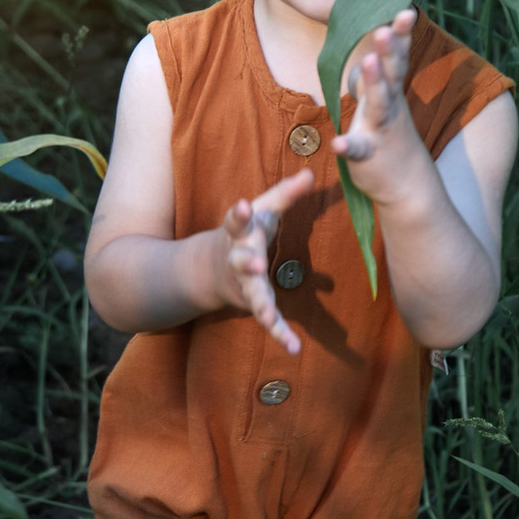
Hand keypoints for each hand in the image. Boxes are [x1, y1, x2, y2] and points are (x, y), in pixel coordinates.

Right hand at [214, 167, 313, 353]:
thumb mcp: (262, 210)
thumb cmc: (244, 231)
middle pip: (239, 260)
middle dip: (246, 261)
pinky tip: (294, 347)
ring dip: (261, 306)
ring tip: (269, 319)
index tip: (239, 205)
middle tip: (255, 262)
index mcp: (238, 232)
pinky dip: (280, 334)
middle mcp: (236, 260)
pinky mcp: (253, 304)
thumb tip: (311, 171)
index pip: (234, 220)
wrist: (208, 269)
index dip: (237, 214)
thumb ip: (286, 193)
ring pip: (252, 296)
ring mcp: (243, 285)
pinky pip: (267, 320)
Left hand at [331, 14, 426, 198]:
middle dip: (388, 51)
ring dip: (374, 83)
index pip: (397, 57)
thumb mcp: (386, 101)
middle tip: (384, 28)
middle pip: (391, 73)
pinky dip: (349, 146)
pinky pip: (358, 150)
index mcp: (392, 91)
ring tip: (366, 62)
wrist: (409, 187)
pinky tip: (338, 144)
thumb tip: (368, 47)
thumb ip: (377, 74)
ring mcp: (380, 130)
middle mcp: (390, 106)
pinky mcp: (368, 156)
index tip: (405, 8)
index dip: (401, 34)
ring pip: (379, 104)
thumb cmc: (391, 135)